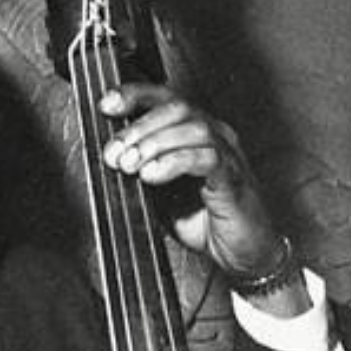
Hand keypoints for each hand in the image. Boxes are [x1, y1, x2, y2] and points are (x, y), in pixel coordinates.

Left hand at [93, 84, 299, 310]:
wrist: (243, 255)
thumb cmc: (207, 224)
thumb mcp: (161, 194)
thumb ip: (142, 170)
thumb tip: (112, 156)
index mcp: (197, 134)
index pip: (166, 98)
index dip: (135, 95)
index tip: (107, 106)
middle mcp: (216, 136)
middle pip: (176, 107)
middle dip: (138, 127)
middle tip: (114, 153)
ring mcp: (228, 154)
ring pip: (192, 127)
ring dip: (154, 143)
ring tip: (130, 166)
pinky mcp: (234, 177)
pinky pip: (206, 157)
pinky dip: (174, 162)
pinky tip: (152, 176)